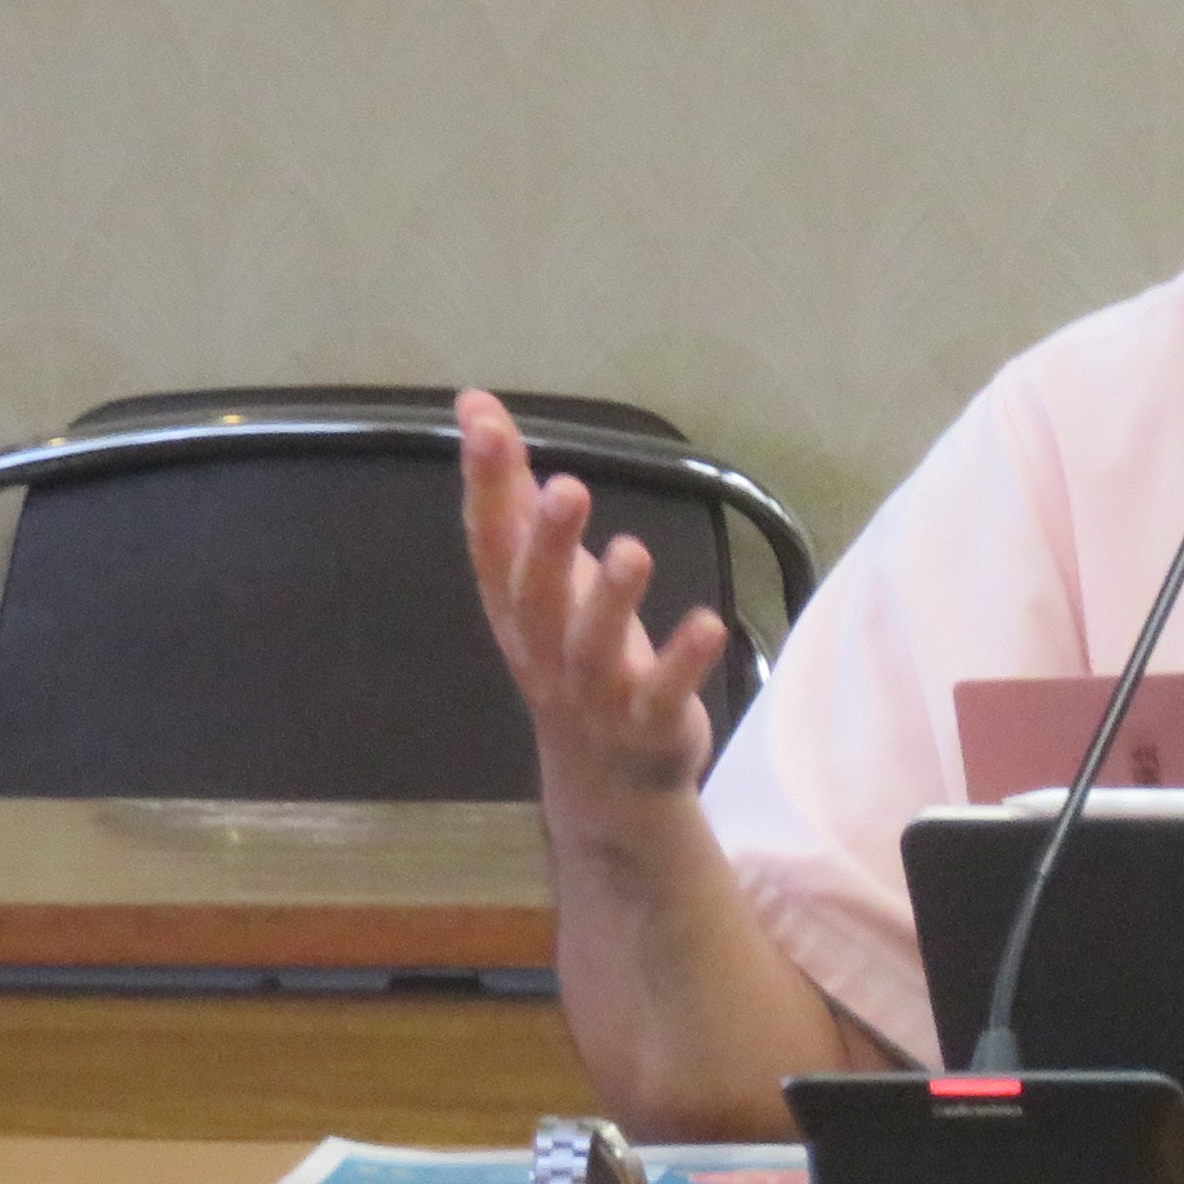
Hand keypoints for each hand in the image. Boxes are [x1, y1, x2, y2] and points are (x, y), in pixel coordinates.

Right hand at [457, 387, 726, 811]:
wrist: (607, 781)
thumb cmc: (571, 654)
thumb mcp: (539, 574)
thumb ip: (510, 492)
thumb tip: (474, 403)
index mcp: (515, 608)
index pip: (491, 542)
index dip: (486, 485)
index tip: (485, 425)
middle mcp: (543, 649)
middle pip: (537, 596)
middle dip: (549, 544)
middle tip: (568, 487)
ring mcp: (595, 692)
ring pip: (593, 648)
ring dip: (613, 600)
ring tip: (632, 550)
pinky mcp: (648, 721)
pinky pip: (663, 693)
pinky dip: (684, 661)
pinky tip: (708, 622)